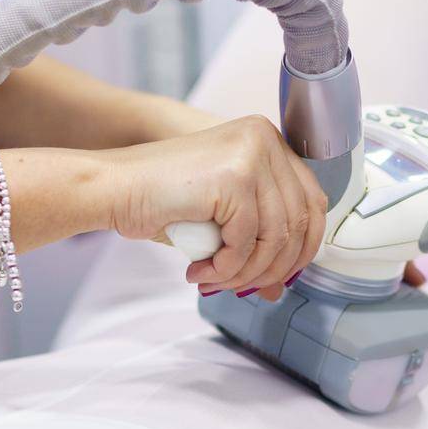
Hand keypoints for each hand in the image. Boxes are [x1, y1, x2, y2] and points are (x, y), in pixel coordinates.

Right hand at [99, 116, 325, 301]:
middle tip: (241, 287)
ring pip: (277, 236)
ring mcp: (252, 154)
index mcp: (268, 142)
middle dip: (273, 267)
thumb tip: (278, 289)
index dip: (301, 248)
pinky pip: (248, 240)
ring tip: (215, 281)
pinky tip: (201, 270)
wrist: (114, 188)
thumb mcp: (220, 224)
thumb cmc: (159, 202)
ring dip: (245, 272)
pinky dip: (226, 267)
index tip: (275, 275)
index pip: (312, 202)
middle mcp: (266, 139)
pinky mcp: (235, 176)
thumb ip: (255, 246)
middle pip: (301, 221)